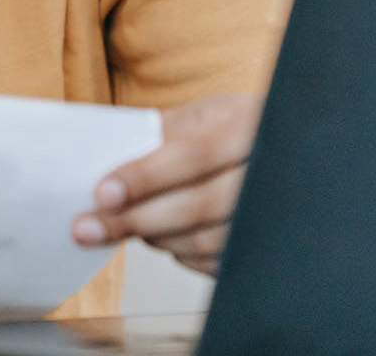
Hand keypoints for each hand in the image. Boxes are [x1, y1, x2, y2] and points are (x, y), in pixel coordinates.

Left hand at [70, 91, 261, 276]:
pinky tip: (163, 236)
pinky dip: (180, 252)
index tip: (101, 193)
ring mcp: (275, 215)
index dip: (145, 176)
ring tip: (123, 224)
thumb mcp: (205, 114)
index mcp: (250, 126)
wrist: (287, 149)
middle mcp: (270, 172)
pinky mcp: (269, 249)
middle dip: (136, 218)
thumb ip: (162, 132)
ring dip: (155, 236)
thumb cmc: (236, 127)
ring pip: (206, 240)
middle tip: (88, 228)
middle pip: (198, 205)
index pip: (193, 155)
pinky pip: (216, 262)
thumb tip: (106, 157)